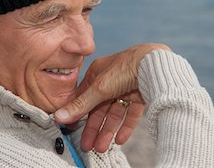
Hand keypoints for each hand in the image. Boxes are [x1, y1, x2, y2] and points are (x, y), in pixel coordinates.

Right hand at [55, 43, 170, 151]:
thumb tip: (59, 116)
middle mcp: (111, 80)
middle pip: (99, 108)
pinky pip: (131, 113)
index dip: (78, 113)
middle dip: (93, 128)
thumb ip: (81, 105)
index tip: (71, 128)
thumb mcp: (99, 88)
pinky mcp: (140, 95)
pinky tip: (120, 139)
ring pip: (114, 113)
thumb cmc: (125, 68)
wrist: (155, 65)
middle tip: (87, 145)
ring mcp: (126, 88)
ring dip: (108, 130)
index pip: (84, 97)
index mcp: (97, 73)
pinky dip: (126, 126)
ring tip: (102, 148)